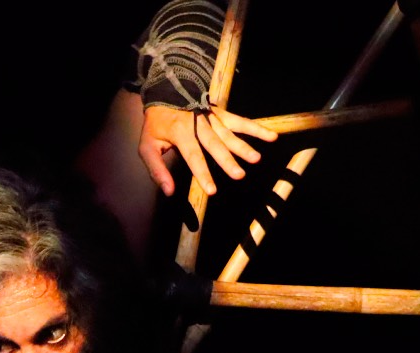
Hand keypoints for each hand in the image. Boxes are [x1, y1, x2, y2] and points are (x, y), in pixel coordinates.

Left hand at [138, 105, 277, 196]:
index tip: (213, 190)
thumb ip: (157, 170)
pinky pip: (240, 121)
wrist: (164, 93)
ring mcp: (211, 117)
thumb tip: (169, 192)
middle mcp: (198, 124)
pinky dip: (256, 128)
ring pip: (230, 133)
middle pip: (215, 144)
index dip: (203, 173)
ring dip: (244, 145)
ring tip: (256, 158)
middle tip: (239, 175)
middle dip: (227, 160)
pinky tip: (272, 136)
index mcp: (179, 132)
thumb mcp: (147, 147)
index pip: (193, 155)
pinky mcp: (221, 113)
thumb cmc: (156, 126)